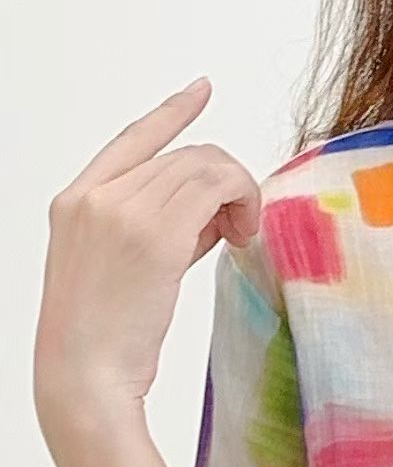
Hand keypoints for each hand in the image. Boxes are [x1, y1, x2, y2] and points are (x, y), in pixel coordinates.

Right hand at [33, 77, 260, 441]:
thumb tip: (211, 214)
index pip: (132, 140)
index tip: (201, 90)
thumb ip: (161, 231)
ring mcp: (124, 211)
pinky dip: (241, 203)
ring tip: (241, 236)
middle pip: (183, 155)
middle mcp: (96, 196)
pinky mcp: (155, 236)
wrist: (83, 376)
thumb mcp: (123, 271)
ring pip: (204, 166)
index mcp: (76, 200)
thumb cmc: (103, 339)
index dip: (172, 113)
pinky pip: (215, 190)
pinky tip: (242, 235)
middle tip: (241, 227)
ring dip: (238, 194)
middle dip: (224, 182)